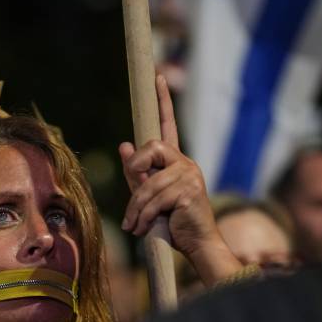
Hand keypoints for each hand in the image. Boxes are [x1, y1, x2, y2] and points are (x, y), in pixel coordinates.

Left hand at [119, 75, 241, 284]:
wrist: (198, 245)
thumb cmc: (174, 223)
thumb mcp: (150, 197)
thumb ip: (137, 174)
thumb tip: (123, 145)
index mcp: (176, 162)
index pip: (168, 125)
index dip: (163, 101)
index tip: (157, 76)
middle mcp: (185, 163)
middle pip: (151, 148)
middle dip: (136, 172)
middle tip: (132, 202)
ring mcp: (189, 175)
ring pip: (148, 182)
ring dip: (135, 208)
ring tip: (133, 226)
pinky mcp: (189, 191)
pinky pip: (154, 198)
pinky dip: (143, 216)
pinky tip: (142, 229)